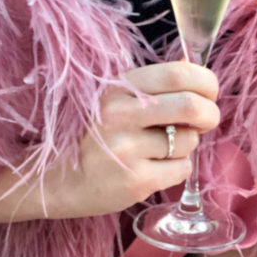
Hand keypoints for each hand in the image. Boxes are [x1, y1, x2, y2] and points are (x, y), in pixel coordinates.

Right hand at [0, 61, 218, 230]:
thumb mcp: (108, 99)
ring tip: (156, 148)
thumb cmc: (82, 134)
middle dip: (210, 113)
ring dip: (185, 145)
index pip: (178, 73)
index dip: (205, 80)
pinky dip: (173, 170)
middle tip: (208, 118)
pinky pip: (179, 171)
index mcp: (117, 86)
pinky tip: (149, 168)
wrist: (45, 179)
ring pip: (189, 142)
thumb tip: (194, 75)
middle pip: (192, 107)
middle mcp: (122, 113)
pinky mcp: (134, 182)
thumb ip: (146, 88)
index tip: (210, 90)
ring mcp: (128, 149)